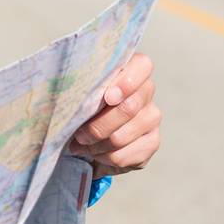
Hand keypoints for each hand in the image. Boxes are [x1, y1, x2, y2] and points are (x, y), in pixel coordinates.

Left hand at [67, 51, 160, 179]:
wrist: (92, 131)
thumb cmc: (84, 101)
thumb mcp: (81, 88)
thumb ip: (83, 85)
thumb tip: (71, 94)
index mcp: (133, 68)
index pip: (143, 66)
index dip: (126, 83)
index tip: (107, 97)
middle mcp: (146, 90)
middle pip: (128, 109)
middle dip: (97, 126)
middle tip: (78, 134)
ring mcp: (152, 117)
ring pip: (122, 136)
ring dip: (96, 145)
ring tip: (81, 144)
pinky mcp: (152, 142)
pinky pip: (124, 156)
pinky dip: (103, 157)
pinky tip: (95, 151)